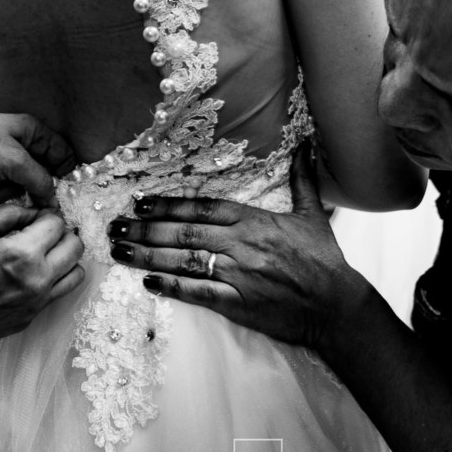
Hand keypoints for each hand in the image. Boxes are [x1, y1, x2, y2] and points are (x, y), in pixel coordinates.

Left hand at [0, 98, 76, 206]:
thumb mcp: (12, 161)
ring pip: (17, 190)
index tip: (60, 196)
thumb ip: (40, 180)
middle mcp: (19, 146)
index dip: (64, 176)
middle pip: (40, 178)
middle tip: (10, 185)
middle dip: (24, 188)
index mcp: (32, 132)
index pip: (63, 155)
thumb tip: (53, 199)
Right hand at [0, 203, 83, 362]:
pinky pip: (57, 294)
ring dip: (65, 258)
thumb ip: (4, 215)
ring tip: (42, 252)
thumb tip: (28, 211)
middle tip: (42, 230)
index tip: (34, 215)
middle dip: (62, 233)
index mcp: (22, 254)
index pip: (57, 224)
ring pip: (75, 274)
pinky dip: (54, 279)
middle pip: (75, 247)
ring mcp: (35, 304)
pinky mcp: (28, 319)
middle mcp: (37, 281)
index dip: (46, 214)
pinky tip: (30, 273)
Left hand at [105, 144, 369, 350]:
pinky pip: (198, 293)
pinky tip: (148, 282)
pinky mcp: (239, 305)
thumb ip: (302, 178)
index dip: (169, 205)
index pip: (203, 208)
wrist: (337, 306)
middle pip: (185, 234)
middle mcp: (242, 245)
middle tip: (115, 228)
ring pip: (185, 262)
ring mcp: (238, 276)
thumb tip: (305, 145)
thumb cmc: (324, 260)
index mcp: (254, 221)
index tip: (141, 203)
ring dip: (148, 257)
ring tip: (120, 252)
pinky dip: (172, 288)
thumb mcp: (313, 214)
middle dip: (146, 230)